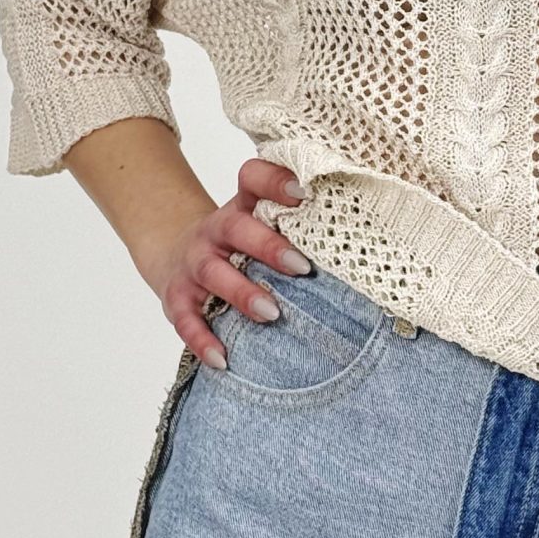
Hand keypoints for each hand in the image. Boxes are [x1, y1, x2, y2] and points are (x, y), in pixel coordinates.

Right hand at [141, 156, 314, 368]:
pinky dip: (203, 340)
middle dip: (268, 247)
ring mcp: (194, 262)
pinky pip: (187, 319)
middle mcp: (215, 230)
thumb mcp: (261, 223)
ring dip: (243, 293)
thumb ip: (297, 227)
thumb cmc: (239, 243)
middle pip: (236, 228)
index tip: (305, 191)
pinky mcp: (177, 297)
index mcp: (241, 206)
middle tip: (302, 267)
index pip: (252, 179)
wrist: (176, 254)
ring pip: (214, 273)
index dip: (275, 181)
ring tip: (272, 312)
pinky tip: (223, 358)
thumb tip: (362, 240)